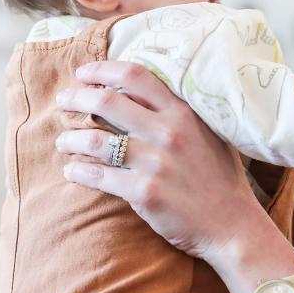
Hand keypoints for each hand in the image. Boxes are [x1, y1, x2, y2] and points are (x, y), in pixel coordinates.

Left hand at [53, 60, 264, 261]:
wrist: (231, 222)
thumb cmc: (219, 177)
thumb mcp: (208, 132)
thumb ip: (179, 112)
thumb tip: (142, 94)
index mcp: (184, 112)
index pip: (136, 76)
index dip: (103, 70)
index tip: (84, 73)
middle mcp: (169, 131)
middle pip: (108, 101)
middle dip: (77, 97)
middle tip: (63, 100)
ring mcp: (156, 162)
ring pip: (96, 140)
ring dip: (71, 138)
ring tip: (63, 141)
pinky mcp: (144, 192)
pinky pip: (98, 176)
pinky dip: (78, 171)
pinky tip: (72, 170)